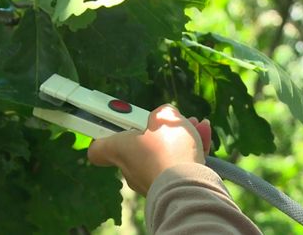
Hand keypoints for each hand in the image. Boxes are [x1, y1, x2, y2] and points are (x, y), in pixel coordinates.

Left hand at [87, 104, 211, 195]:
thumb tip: (164, 117)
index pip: (98, 149)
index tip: (112, 125)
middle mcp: (130, 169)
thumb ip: (161, 114)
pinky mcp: (167, 189)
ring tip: (195, 124)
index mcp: (120, 150)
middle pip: (138, 146)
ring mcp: (148, 181)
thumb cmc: (167, 150)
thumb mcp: (165, 118)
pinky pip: (176, 165)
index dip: (103, 135)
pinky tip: (204, 134)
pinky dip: (189, 151)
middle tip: (170, 121)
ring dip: (178, 138)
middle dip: (157, 131)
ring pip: (161, 154)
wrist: (186, 187)